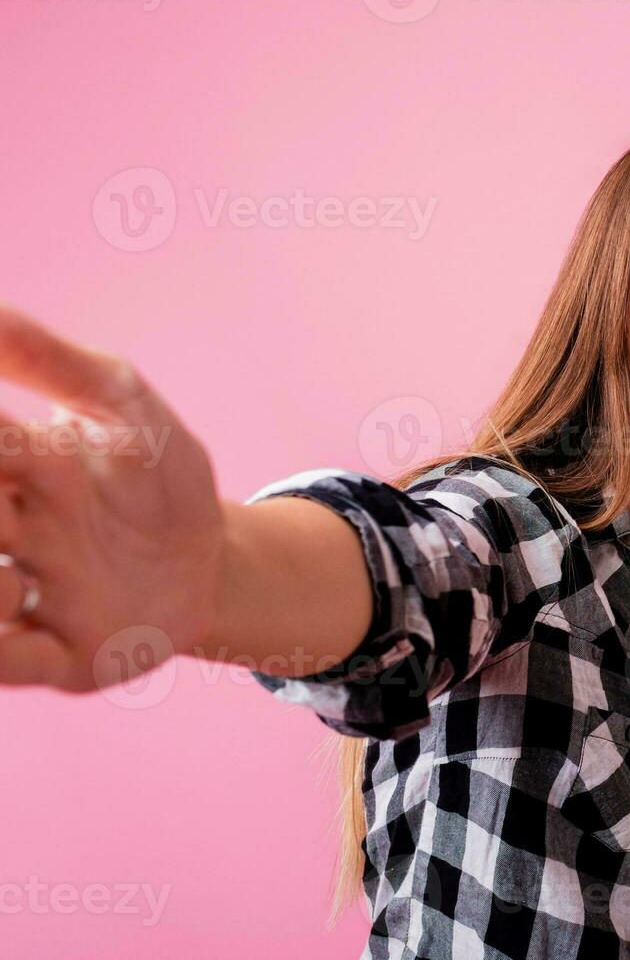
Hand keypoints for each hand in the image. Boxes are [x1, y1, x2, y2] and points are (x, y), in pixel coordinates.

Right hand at [0, 303, 225, 691]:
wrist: (214, 562)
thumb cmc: (159, 478)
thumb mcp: (124, 406)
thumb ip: (52, 360)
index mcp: (15, 468)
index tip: (24, 458)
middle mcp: (9, 534)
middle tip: (11, 508)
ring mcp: (28, 600)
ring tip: (19, 579)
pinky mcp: (60, 658)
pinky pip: (11, 664)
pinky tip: (19, 621)